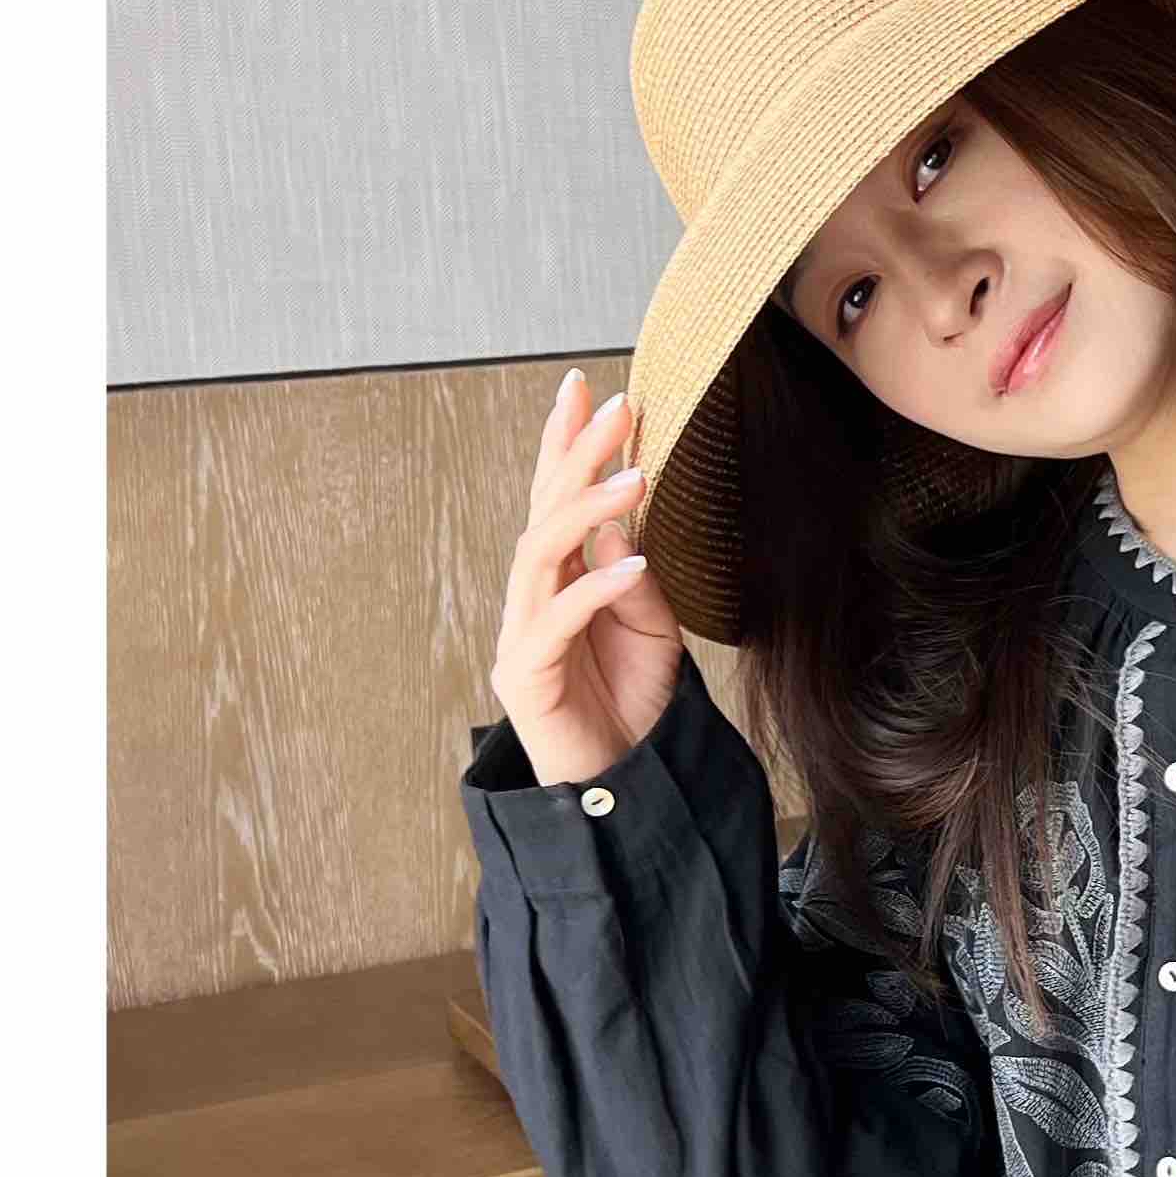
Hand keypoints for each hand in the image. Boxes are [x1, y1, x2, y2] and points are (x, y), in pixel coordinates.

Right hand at [492, 366, 685, 786]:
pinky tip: (633, 562)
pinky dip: (595, 588)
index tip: (586, 390)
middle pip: (544, 511)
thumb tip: (621, 528)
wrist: (622, 786)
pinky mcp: (525, 674)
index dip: (567, 445)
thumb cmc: (632, 708)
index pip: (558, 500)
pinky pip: (556, 620)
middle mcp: (533, 598)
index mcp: (560, 581)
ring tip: (634, 476)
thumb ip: (636, 583)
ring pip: (541, 553)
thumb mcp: (653, 634)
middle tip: (612, 405)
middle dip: (573, 454)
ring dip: (587, 510)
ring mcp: (522, 633)